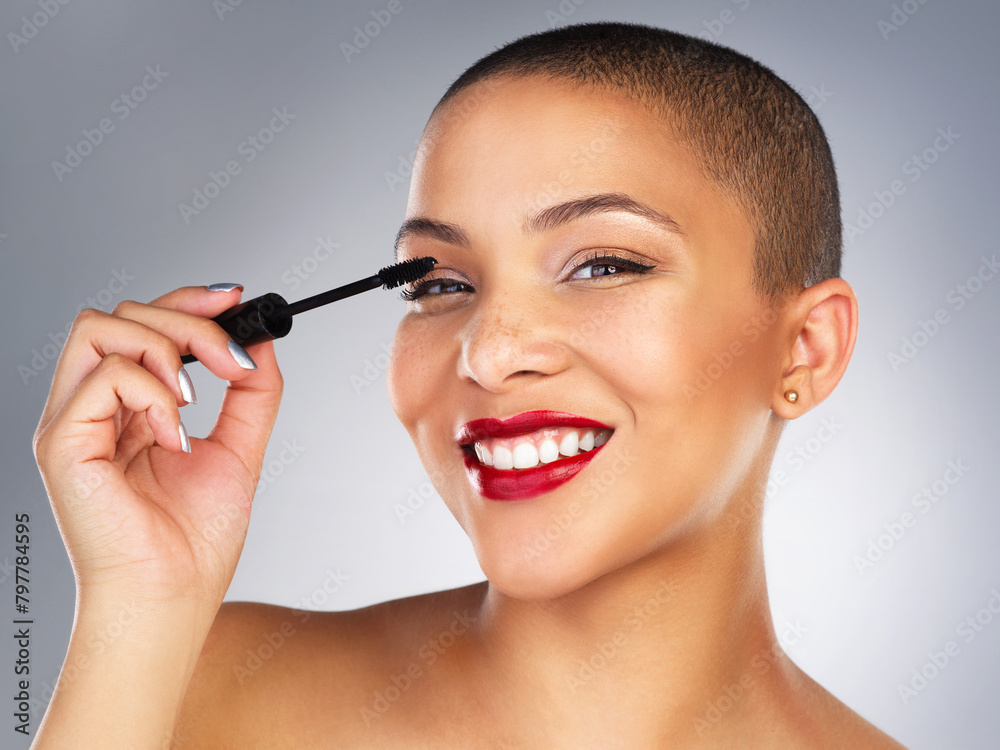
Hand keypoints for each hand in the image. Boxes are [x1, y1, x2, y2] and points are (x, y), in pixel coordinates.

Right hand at [32, 285, 282, 608]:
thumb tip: (260, 339)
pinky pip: (105, 377)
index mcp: (127, 409)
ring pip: (101, 329)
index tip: (236, 301)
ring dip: (166, 349)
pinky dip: (153, 393)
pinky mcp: (62, 443)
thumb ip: (251, 393)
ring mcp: (72, 423)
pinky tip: (174, 435)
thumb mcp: (239, 449)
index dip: (187, 301)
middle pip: (122, 315)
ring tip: (193, 401)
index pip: (142, 326)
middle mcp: (93, 409)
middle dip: (188, 322)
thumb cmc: (194, 540)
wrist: (173, 597)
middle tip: (232, 360)